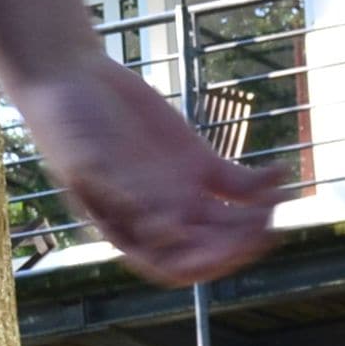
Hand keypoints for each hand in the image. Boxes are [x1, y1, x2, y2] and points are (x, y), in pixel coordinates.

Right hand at [11, 55, 282, 285]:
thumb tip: (164, 231)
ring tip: (277, 199)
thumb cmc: (64, 125)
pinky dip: (263, 184)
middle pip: (213, 248)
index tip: (228, 249)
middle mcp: (163, 220)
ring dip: (258, 218)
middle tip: (265, 226)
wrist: (72, 78)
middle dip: (241, 244)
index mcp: (132, 232)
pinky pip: (241, 186)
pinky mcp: (201, 164)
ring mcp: (185, 193)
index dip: (206, 264)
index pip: (177, 267)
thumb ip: (122, 195)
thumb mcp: (86, 162)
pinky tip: (280, 173)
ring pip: (233, 222)